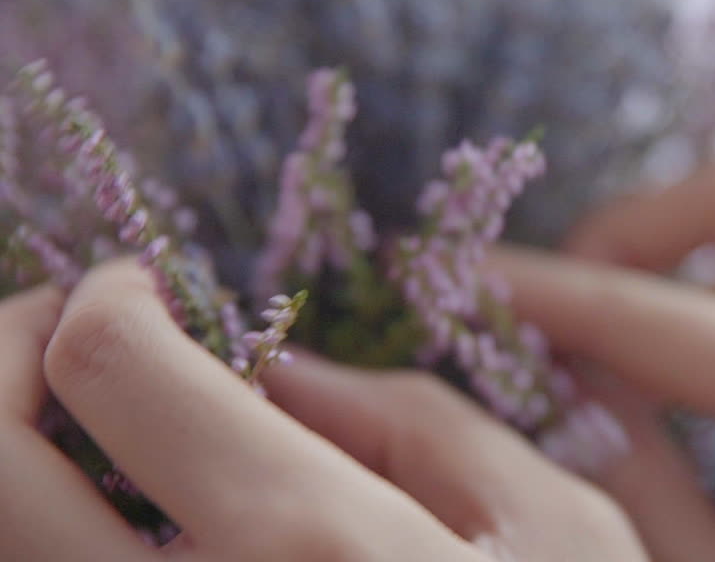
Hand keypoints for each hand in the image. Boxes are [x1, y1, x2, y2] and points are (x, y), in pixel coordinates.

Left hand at [0, 261, 645, 560]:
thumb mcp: (553, 524)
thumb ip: (417, 422)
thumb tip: (284, 368)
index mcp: (318, 549)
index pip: (115, 370)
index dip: (106, 297)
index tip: (146, 287)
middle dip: (6, 357)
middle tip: (69, 332)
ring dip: (13, 461)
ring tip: (85, 429)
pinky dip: (49, 545)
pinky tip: (123, 524)